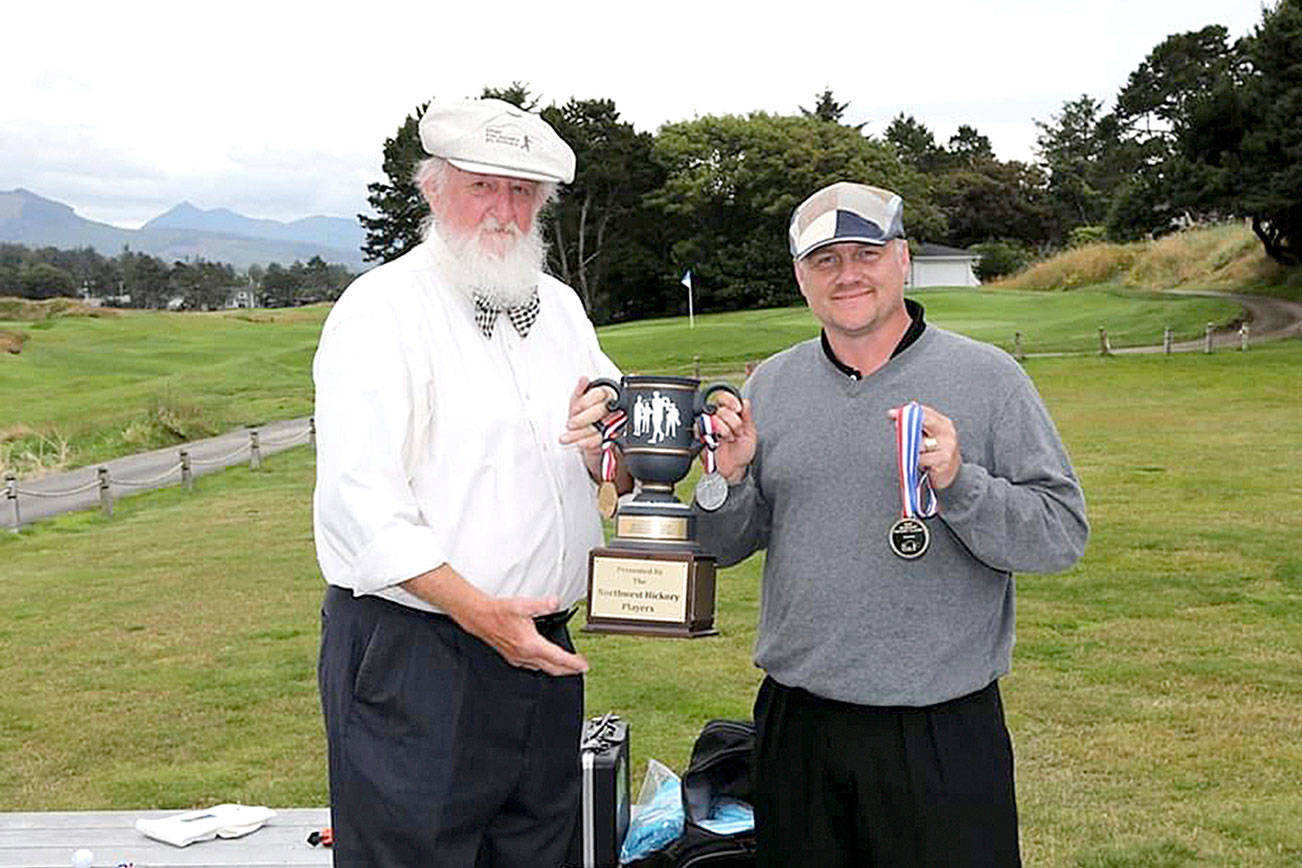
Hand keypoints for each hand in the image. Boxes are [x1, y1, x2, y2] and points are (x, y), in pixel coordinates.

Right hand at [456, 593, 588, 676]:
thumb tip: (556, 602)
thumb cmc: (498, 612)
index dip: (573, 663)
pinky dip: (542, 665)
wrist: (479, 616)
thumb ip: (543, 604)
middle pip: (552, 668)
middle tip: (580, 668)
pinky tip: (543, 660)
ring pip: (542, 668)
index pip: (558, 658)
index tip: (583, 666)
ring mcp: (518, 658)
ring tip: (565, 665)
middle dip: (568, 670)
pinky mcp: (512, 657)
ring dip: (556, 668)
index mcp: (531, 645)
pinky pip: (532, 666)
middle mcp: (525, 655)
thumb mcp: (524, 605)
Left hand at [560, 375, 616, 454]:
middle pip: (600, 411)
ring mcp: (613, 424)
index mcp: (605, 395)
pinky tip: (580, 444)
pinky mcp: (611, 439)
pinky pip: (602, 441)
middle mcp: (611, 409)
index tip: (574, 409)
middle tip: (570, 424)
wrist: (589, 432)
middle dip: (583, 419)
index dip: (585, 401)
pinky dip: (590, 443)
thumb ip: (580, 391)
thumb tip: (584, 379)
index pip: (599, 394)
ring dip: (582, 434)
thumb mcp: (578, 401)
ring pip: (600, 428)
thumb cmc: (585, 413)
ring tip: (567, 438)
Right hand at [702, 393, 755, 483]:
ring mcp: (708, 427)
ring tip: (730, 439)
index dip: (730, 401)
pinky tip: (719, 441)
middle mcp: (717, 418)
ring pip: (713, 418)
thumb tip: (745, 401)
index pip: (723, 397)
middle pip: (721, 408)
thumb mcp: (750, 432)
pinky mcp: (700, 436)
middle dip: (733, 421)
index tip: (738, 409)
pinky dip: (713, 434)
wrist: (736, 468)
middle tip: (738, 432)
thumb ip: (747, 416)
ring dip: (725, 430)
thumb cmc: (742, 451)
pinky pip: (700, 427)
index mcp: (730, 413)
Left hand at [887, 404, 961, 489]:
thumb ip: (916, 426)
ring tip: (914, 452)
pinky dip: (917, 460)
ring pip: (921, 441)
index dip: (908, 412)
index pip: (925, 412)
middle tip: (896, 424)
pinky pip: (922, 458)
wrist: (953, 476)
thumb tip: (898, 414)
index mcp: (945, 424)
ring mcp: (947, 446)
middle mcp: (948, 432)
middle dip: (907, 423)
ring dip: (912, 446)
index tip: (893, 413)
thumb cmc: (939, 456)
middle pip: (924, 422)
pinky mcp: (944, 460)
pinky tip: (920, 463)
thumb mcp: (930, 437)